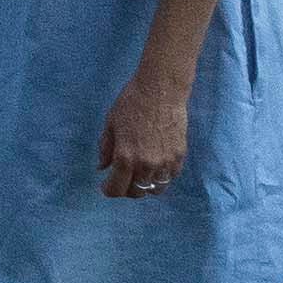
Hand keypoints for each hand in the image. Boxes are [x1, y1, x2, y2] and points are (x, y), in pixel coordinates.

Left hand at [96, 61, 196, 201]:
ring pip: (155, 189)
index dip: (109, 190)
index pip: (117, 189)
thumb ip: (106, 149)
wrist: (161, 89)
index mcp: (125, 158)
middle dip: (127, 189)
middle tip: (123, 179)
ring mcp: (165, 163)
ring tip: (140, 175)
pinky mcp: (179, 157)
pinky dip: (161, 177)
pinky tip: (155, 167)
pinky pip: (170, 177)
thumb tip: (102, 168)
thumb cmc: (131, 103)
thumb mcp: (111, 124)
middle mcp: (146, 165)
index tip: (107, 185)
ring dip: (145, 185)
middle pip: (136, 193)